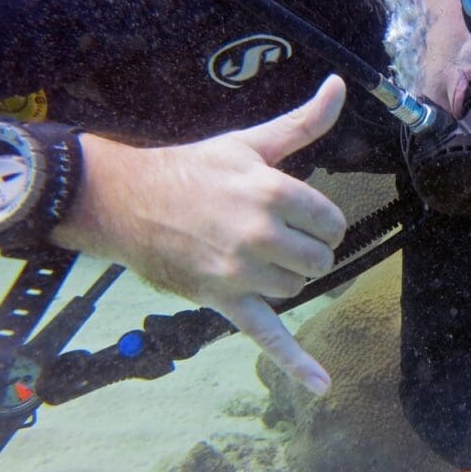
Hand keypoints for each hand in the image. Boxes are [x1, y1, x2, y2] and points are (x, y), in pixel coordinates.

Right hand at [51, 75, 347, 394]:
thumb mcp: (252, 142)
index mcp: (272, 191)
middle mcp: (259, 233)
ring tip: (253, 254)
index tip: (299, 214)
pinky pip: (267, 337)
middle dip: (306, 248)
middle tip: (276, 236)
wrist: (129, 202)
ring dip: (286, 275)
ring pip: (299, 287)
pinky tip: (322, 386)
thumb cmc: (196, 168)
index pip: (331, 221)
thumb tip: (340, 85)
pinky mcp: (224, 300)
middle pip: (320, 258)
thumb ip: (304, 122)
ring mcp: (241, 271)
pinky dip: (296, 364)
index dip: (320, 220)